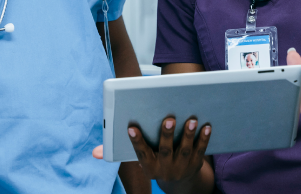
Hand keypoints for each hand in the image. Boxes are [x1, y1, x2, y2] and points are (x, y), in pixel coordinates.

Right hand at [94, 117, 211, 184]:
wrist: (179, 182)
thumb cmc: (154, 161)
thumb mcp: (139, 159)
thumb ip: (118, 152)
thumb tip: (95, 153)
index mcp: (148, 166)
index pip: (140, 153)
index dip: (136, 140)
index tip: (131, 126)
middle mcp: (164, 169)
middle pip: (165, 151)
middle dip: (166, 135)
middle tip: (168, 117)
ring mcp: (181, 168)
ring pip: (185, 151)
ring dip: (188, 135)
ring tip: (191, 118)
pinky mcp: (196, 165)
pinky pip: (201, 152)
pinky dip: (204, 139)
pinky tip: (206, 126)